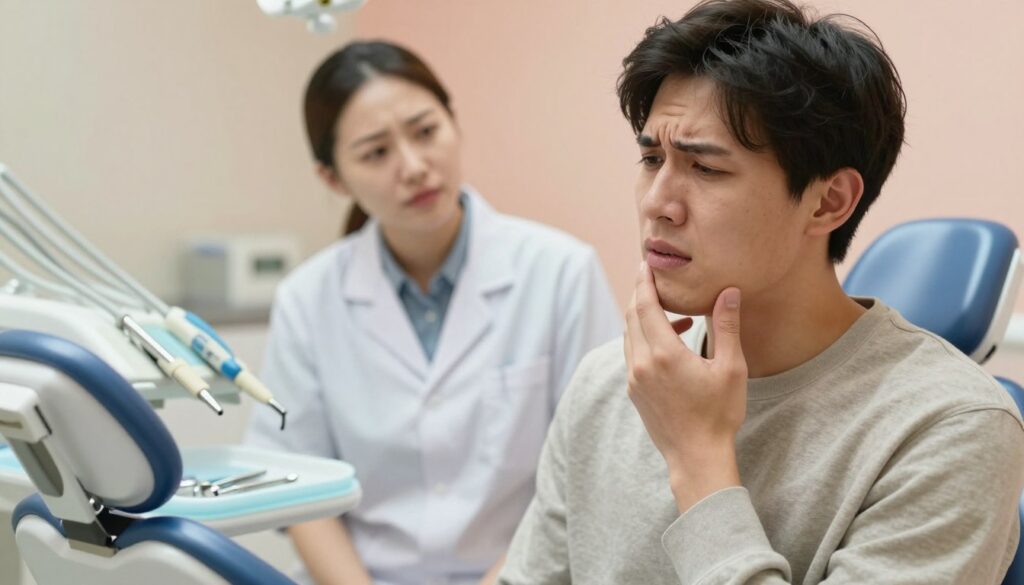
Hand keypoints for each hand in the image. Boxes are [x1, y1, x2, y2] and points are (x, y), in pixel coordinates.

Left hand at [624, 262, 747, 511]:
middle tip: (653, 277)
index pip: (645, 306)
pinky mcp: (634, 391)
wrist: (697, 457)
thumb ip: (726, 326)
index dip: (644, 282)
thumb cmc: (718, 414)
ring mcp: (634, 379)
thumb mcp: (731, 368)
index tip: (646, 264)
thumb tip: (729, 292)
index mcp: (663, 354)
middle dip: (641, 294)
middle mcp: (641, 364)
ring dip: (645, 317)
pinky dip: (645, 338)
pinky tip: (671, 342)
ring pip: (630, 335)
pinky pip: (633, 353)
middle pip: (632, 316)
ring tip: (674, 313)